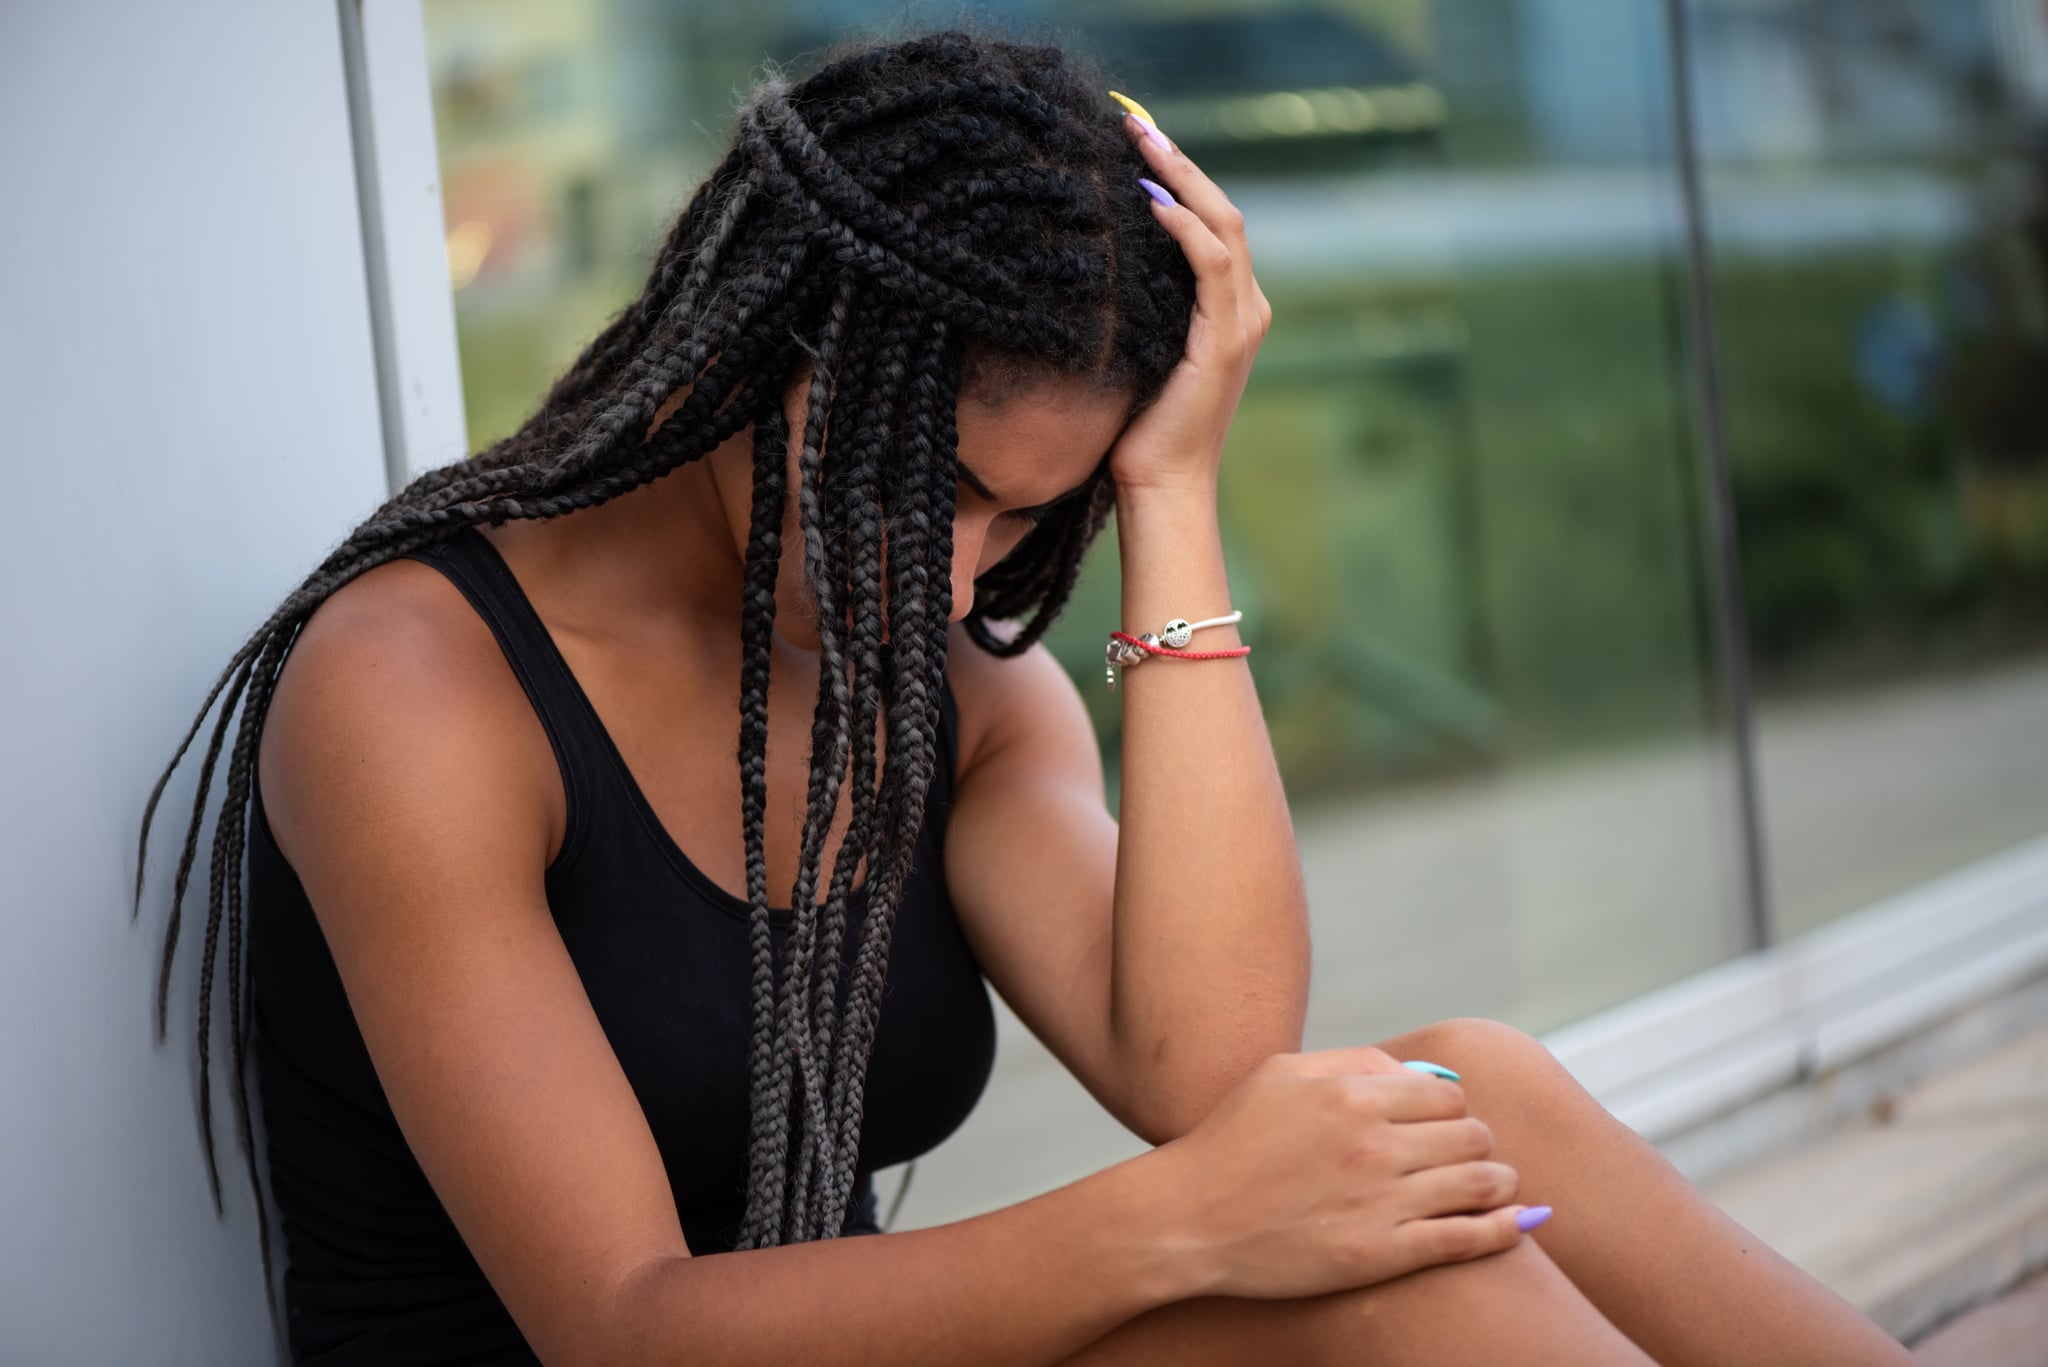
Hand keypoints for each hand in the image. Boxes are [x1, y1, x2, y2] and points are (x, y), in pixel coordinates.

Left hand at [1109, 112, 1272, 497]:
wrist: (1163, 486)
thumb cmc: (1139, 430)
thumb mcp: (1136, 352)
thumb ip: (1136, 307)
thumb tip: (1094, 263)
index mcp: (1229, 309)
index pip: (1211, 223)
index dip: (1178, 176)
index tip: (1136, 141)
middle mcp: (1246, 308)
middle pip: (1223, 210)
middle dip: (1179, 162)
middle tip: (1136, 123)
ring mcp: (1242, 323)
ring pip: (1224, 226)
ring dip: (1181, 179)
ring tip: (1142, 144)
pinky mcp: (1225, 341)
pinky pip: (1212, 265)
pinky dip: (1185, 228)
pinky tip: (1152, 201)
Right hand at [1142, 1047, 1535, 1300]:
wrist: (1189, 1219)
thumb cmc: (1230, 1142)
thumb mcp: (1280, 1075)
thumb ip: (1352, 1061)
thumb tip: (1418, 1074)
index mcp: (1350, 1096)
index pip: (1447, 1096)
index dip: (1453, 1110)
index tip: (1444, 1125)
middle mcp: (1372, 1145)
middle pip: (1472, 1136)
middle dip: (1479, 1144)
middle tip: (1469, 1156)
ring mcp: (1379, 1203)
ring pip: (1481, 1184)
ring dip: (1500, 1183)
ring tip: (1494, 1187)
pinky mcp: (1379, 1255)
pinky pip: (1466, 1240)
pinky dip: (1502, 1229)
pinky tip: (1516, 1224)